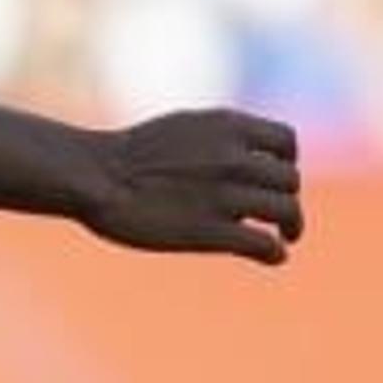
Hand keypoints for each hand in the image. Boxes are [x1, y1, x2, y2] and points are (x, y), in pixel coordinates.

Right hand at [79, 110, 303, 263]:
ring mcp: (224, 196)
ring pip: (286, 212)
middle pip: (289, 181)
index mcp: (226, 126)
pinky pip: (265, 245)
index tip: (273, 177)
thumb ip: (222, 138)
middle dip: (286, 198)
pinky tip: (269, 256)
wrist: (92, 176)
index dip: (287, 161)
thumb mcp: (182, 127)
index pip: (286, 141)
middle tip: (279, 216)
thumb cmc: (127, 155)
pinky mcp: (211, 232)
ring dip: (291, 226)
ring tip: (284, 237)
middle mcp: (233, 157)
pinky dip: (274, 253)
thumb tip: (250, 157)